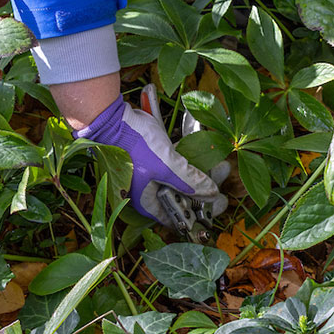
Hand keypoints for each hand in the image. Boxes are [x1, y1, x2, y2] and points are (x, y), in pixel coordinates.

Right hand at [75, 94, 226, 222]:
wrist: (111, 117)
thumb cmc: (134, 143)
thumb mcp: (168, 165)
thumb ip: (190, 181)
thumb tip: (212, 194)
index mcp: (146, 201)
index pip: (175, 216)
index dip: (197, 214)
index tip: (216, 207)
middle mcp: (145, 191)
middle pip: (180, 196)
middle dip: (203, 190)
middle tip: (222, 185)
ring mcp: (146, 174)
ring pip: (178, 179)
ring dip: (198, 173)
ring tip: (221, 166)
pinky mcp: (149, 158)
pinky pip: (171, 164)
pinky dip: (185, 160)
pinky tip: (204, 153)